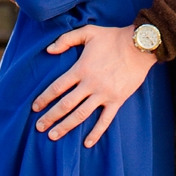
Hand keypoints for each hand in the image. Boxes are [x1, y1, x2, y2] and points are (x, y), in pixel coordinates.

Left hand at [33, 24, 157, 145]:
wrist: (140, 46)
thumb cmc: (113, 37)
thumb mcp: (88, 32)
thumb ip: (66, 39)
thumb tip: (48, 50)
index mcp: (81, 68)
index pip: (57, 87)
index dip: (44, 98)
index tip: (35, 108)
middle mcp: (90, 84)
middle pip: (65, 104)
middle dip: (50, 117)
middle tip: (39, 127)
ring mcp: (104, 94)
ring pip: (81, 115)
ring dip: (66, 126)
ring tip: (54, 136)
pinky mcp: (117, 100)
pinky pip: (105, 120)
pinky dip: (96, 133)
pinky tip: (87, 143)